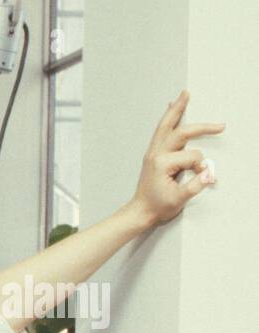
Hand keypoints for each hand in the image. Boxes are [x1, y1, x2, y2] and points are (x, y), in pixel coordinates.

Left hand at [127, 90, 224, 228]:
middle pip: (182, 132)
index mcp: (162, 163)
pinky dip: (168, 118)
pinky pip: (161, 131)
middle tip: (219, 125)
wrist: (140, 211)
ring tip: (183, 94)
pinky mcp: (153, 154)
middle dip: (202, 127)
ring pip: (166, 125)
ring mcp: (153, 153)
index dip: (201, 167)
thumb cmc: (157, 206)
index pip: (193, 157)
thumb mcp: (179, 199)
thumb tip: (210, 173)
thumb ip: (195, 185)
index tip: (202, 177)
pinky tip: (170, 107)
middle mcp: (156, 154)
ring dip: (176, 109)